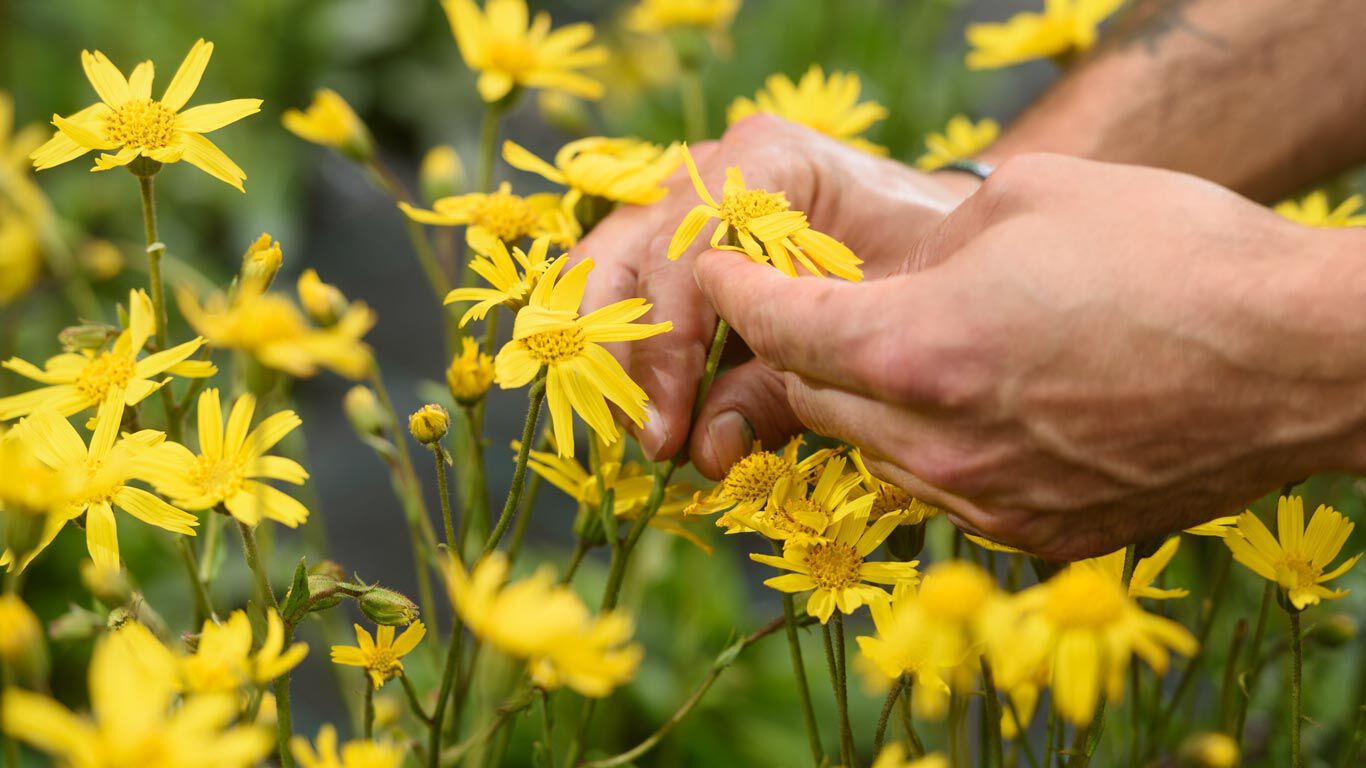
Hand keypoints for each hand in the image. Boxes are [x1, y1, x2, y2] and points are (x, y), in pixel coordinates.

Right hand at [567, 114, 977, 473]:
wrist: (949, 242)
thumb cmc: (922, 273)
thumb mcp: (866, 331)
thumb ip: (782, 389)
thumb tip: (703, 450)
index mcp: (766, 163)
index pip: (682, 251)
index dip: (666, 348)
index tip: (666, 431)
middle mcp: (711, 167)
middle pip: (625, 256)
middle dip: (627, 357)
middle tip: (648, 439)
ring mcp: (685, 194)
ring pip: (605, 269)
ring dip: (614, 357)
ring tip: (643, 431)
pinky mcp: (676, 234)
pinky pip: (624, 287)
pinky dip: (626, 349)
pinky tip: (643, 407)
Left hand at [693, 153, 1365, 558]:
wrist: (1302, 357)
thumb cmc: (1174, 254)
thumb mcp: (1032, 203)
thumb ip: (932, 244)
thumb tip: (903, 272)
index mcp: (918, 347)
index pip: (782, 326)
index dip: (736, 292)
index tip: (716, 272)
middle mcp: (937, 441)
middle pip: (814, 397)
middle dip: (803, 348)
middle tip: (821, 306)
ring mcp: (987, 500)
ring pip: (874, 453)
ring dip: (867, 404)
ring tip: (910, 355)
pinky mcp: (1038, 535)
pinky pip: (944, 492)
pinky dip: (932, 450)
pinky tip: (976, 410)